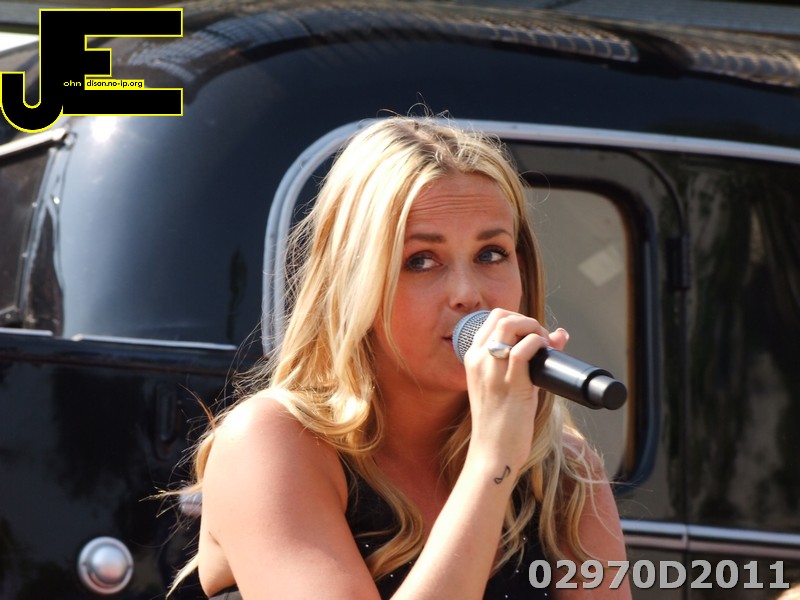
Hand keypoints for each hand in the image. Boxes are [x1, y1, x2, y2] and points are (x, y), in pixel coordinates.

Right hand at [462, 309, 568, 470]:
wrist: (493, 451)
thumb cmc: (500, 420)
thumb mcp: (507, 384)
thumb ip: (528, 359)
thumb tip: (559, 334)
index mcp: (472, 358)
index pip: (492, 319)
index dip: (517, 319)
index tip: (532, 335)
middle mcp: (479, 360)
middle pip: (502, 317)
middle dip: (527, 321)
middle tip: (541, 340)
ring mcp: (492, 371)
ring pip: (510, 326)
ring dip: (534, 329)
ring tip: (544, 346)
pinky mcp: (511, 384)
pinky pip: (524, 349)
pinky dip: (539, 344)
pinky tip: (546, 354)